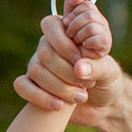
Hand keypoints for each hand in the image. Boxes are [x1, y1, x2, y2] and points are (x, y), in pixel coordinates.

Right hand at [17, 9, 123, 125]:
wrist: (104, 106)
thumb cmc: (107, 81)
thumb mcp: (110, 72)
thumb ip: (97, 67)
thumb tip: (78, 68)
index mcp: (66, 34)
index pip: (51, 25)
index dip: (64, 44)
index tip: (81, 61)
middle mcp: (48, 47)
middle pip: (44, 52)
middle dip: (66, 71)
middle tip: (87, 83)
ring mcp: (39, 66)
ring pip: (36, 70)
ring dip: (59, 86)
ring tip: (81, 96)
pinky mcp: (33, 86)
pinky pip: (22, 86)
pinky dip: (40, 97)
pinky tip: (59, 105)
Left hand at [63, 0, 113, 59]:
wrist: (82, 60)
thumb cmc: (72, 40)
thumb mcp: (67, 22)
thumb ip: (71, 6)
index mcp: (90, 13)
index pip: (84, 4)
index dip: (73, 13)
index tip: (65, 22)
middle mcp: (100, 20)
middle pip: (88, 14)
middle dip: (74, 25)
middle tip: (69, 34)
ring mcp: (105, 30)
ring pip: (91, 26)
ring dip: (79, 35)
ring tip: (76, 42)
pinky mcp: (106, 42)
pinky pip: (97, 38)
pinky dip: (88, 42)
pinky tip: (85, 46)